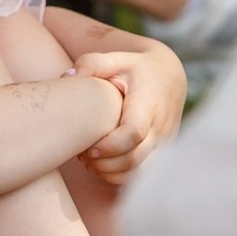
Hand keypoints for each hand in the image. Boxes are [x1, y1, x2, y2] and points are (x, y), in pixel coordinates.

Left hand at [68, 42, 186, 183]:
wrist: (169, 78)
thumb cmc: (137, 69)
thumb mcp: (117, 58)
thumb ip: (91, 64)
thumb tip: (66, 77)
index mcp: (148, 103)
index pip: (134, 133)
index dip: (110, 146)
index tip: (89, 149)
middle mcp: (160, 127)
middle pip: (134, 158)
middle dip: (104, 164)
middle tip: (82, 154)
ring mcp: (164, 143)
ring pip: (139, 172)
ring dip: (110, 173)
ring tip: (89, 161)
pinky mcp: (162, 153)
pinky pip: (142, 174)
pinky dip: (120, 177)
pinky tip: (102, 166)